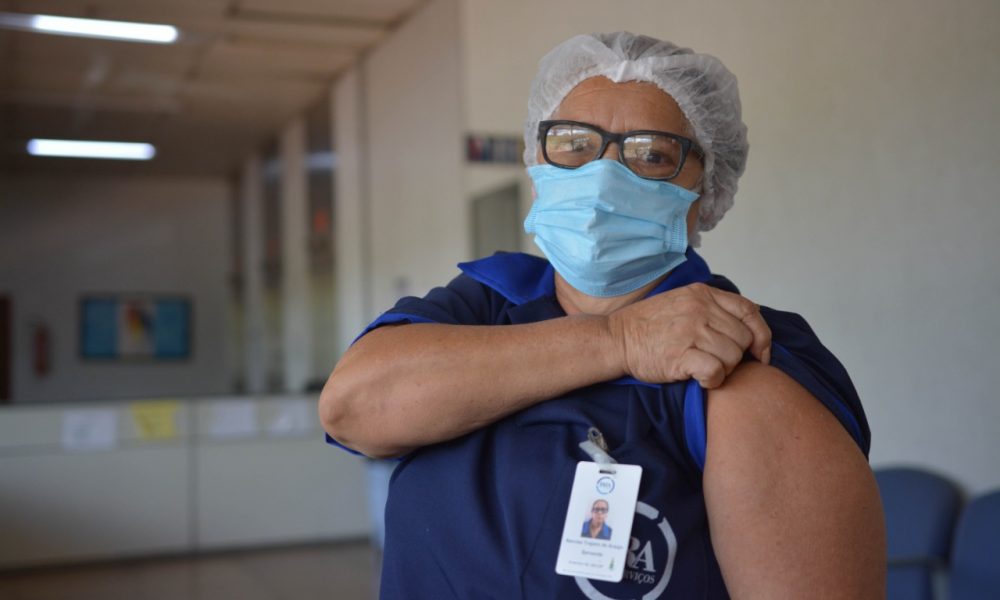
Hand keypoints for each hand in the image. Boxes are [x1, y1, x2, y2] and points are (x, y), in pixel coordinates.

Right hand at [606, 283, 770, 387]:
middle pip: (743, 338)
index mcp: (702, 294)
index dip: (762, 335)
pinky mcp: (680, 355)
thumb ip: (713, 306)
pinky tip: (700, 379)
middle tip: (717, 361)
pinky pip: (716, 372)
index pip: (749, 311)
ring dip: (723, 369)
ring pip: (733, 357)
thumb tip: (751, 320)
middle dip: (737, 356)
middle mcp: (699, 309)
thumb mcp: (682, 301)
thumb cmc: (649, 325)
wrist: (616, 338)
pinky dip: (713, 381)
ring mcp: (690, 331)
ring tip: (703, 367)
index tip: (759, 352)